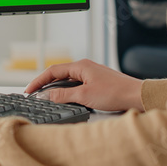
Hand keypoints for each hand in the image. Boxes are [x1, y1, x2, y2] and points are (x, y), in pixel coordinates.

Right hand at [25, 59, 144, 111]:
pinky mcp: (97, 82)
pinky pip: (77, 84)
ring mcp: (92, 74)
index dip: (38, 81)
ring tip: (47, 99)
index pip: (52, 71)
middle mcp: (85, 67)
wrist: (137, 96)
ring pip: (68, 80)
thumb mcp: (84, 96)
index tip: (29, 90)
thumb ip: (63, 95)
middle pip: (59, 74)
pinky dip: (67, 91)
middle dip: (45, 84)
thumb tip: (46, 96)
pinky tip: (66, 99)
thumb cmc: (115, 93)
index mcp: (80, 66)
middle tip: (35, 95)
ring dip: (56, 88)